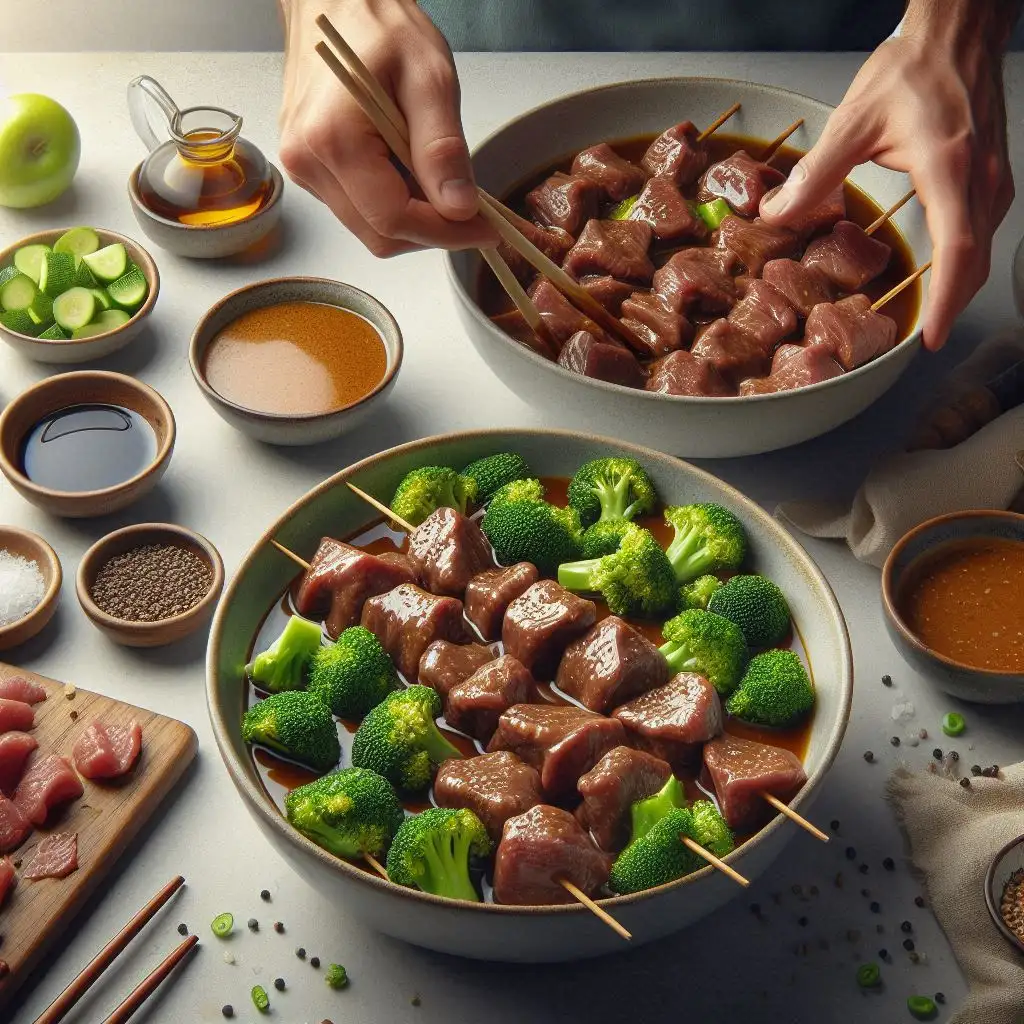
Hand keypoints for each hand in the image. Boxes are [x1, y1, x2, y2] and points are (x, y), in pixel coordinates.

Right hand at [277, 0, 497, 255]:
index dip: (446, 233)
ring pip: (371, 229)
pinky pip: (359, 210)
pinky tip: (407, 167)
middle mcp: (308, 163)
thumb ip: (443, 148)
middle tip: (469, 206)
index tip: (485, 228)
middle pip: (381, 235)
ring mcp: (304, 170)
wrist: (335, 2)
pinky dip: (393, 202)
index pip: (394, 221)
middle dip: (431, 230)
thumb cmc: (380, 26)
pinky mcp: (309, 170)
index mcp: (334, 142)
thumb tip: (459, 207)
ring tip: (434, 173)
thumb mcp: (429, 78)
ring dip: (413, 217)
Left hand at [759, 2, 1015, 350]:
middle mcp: (980, 178)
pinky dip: (965, 258)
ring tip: (933, 314)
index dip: (948, 299)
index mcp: (949, 168)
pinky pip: (983, 229)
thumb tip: (776, 214)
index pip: (958, 249)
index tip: (933, 336)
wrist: (955, 33)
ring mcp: (992, 176)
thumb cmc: (911, 70)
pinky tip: (943, 269)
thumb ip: (814, 175)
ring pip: (984, 248)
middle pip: (975, 260)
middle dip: (953, 304)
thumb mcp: (852, 123)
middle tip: (925, 339)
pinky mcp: (990, 174)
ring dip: (961, 284)